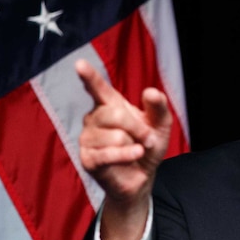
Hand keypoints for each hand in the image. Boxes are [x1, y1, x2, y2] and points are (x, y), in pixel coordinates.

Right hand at [75, 59, 171, 239]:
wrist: (143, 176)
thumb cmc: (148, 145)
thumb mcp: (160, 125)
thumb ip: (158, 107)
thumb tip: (150, 91)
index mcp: (109, 105)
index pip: (97, 88)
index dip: (89, 77)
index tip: (79, 64)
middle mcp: (94, 118)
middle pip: (114, 115)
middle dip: (138, 127)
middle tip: (148, 138)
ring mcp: (88, 138)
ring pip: (114, 136)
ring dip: (133, 145)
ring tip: (136, 150)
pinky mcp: (88, 159)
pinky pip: (108, 154)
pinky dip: (126, 155)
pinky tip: (134, 156)